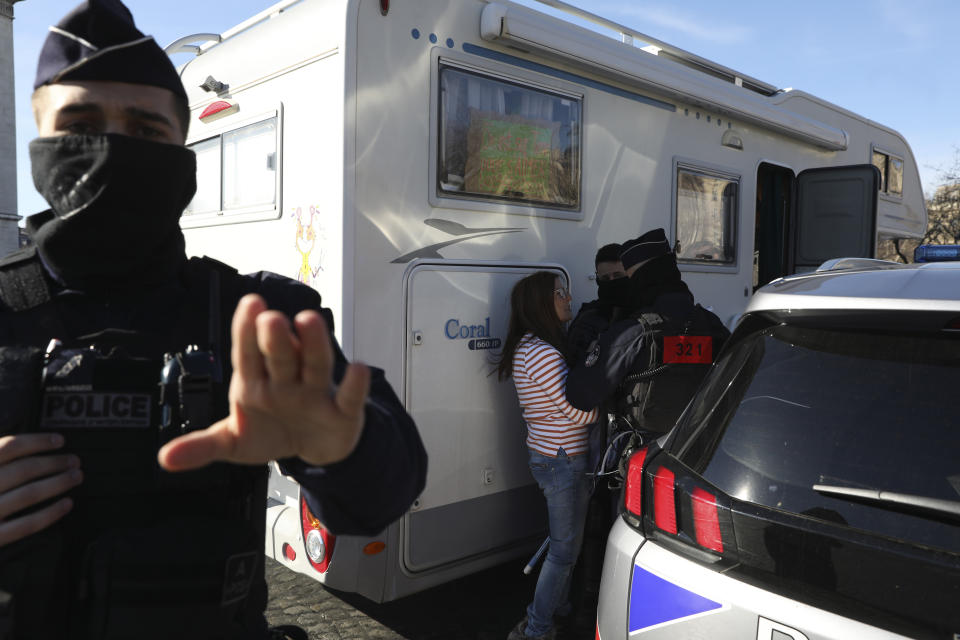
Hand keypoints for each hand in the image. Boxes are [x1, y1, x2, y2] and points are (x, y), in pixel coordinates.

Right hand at [0, 433, 81, 546]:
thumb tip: (25, 444)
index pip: (10, 447)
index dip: (38, 441)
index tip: (60, 440)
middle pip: (24, 470)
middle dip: (54, 463)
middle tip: (75, 460)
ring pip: (29, 494)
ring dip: (58, 483)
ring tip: (77, 476)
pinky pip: (26, 525)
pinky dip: (51, 514)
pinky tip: (67, 504)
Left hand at [158, 294, 369, 470]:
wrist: (312, 448)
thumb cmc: (271, 431)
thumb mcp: (233, 442)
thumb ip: (202, 446)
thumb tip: (164, 458)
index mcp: (256, 382)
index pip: (247, 353)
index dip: (246, 331)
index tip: (249, 304)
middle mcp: (286, 381)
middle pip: (279, 356)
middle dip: (274, 338)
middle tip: (269, 317)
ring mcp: (315, 393)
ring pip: (314, 366)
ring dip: (312, 344)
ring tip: (308, 322)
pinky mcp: (342, 412)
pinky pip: (348, 397)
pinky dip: (353, 385)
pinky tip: (357, 369)